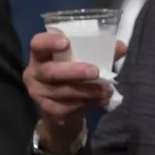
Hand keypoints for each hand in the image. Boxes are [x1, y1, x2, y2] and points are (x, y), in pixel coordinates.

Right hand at [24, 33, 125, 154]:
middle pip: (50, 71)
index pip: (37, 44)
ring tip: (107, 89)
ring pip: (62, 91)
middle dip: (74, 71)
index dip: (50, 42)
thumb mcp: (80, 62)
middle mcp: (34, 73)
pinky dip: (89, 102)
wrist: (61, 112)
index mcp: (40, 55)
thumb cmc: (70, 77)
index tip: (66, 42)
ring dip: (88, 90)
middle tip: (96, 71)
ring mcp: (39, 93)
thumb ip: (99, 53)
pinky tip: (102, 100)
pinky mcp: (48, 110)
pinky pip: (69, 106)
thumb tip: (121, 47)